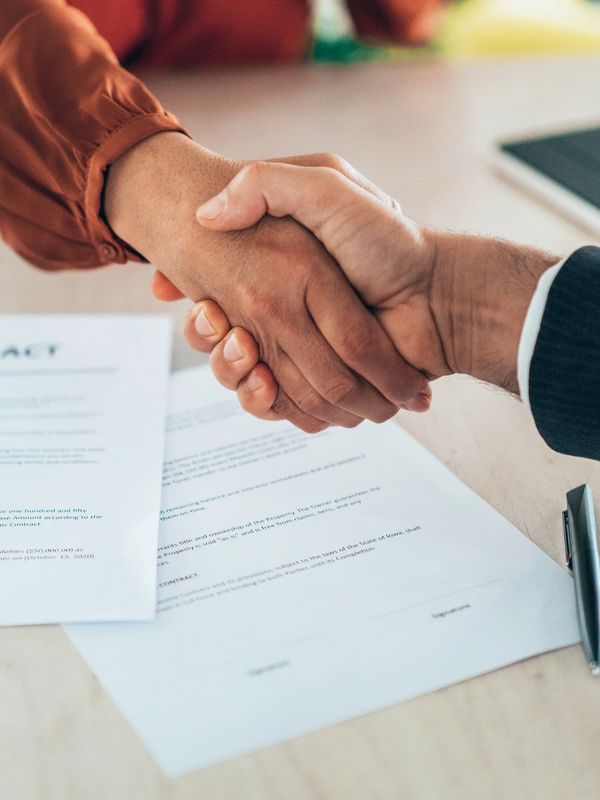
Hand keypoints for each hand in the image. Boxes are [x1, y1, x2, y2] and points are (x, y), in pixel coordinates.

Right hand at [104, 133, 429, 432]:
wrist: (439, 296)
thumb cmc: (387, 240)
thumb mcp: (326, 186)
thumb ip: (267, 184)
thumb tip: (205, 214)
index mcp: (278, 279)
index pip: (217, 306)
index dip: (200, 312)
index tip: (202, 306)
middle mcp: (285, 319)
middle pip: (225, 348)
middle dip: (214, 345)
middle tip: (222, 327)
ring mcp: (303, 356)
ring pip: (245, 380)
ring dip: (233, 375)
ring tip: (246, 355)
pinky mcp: (322, 389)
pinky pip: (280, 407)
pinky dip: (268, 404)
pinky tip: (265, 384)